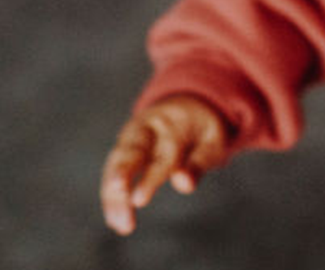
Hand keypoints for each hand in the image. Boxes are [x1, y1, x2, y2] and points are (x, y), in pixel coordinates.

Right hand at [100, 94, 233, 234]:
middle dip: (120, 177)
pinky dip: (111, 195)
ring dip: (112, 194)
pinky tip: (115, 219)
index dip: (149, 179)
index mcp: (172, 124)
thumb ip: (200, 161)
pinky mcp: (123, 147)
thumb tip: (184, 184)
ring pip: (117, 163)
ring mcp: (132, 136)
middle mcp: (147, 128)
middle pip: (130, 152)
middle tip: (115, 199)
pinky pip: (113, 170)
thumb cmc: (202, 127)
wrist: (187, 102)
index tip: (138, 201)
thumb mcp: (213, 139)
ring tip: (117, 223)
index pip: (160, 154)